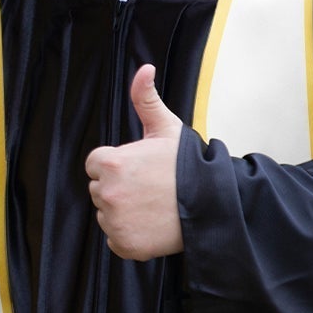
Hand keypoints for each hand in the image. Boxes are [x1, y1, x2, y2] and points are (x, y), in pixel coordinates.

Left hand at [83, 64, 183, 259]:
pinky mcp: (124, 244)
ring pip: (107, 213)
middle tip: (151, 189)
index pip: (97, 165)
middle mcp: (107, 192)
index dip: (119, 166)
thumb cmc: (188, 166)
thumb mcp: (166, 128)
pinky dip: (130, 235)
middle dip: (120, 188)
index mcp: (109, 162)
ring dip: (124, 212)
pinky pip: (115, 238)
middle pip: (100, 190)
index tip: (142, 170)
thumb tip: (144, 68)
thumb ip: (145, 98)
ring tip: (154, 206)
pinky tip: (152, 225)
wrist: (215, 205)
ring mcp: (115, 220)